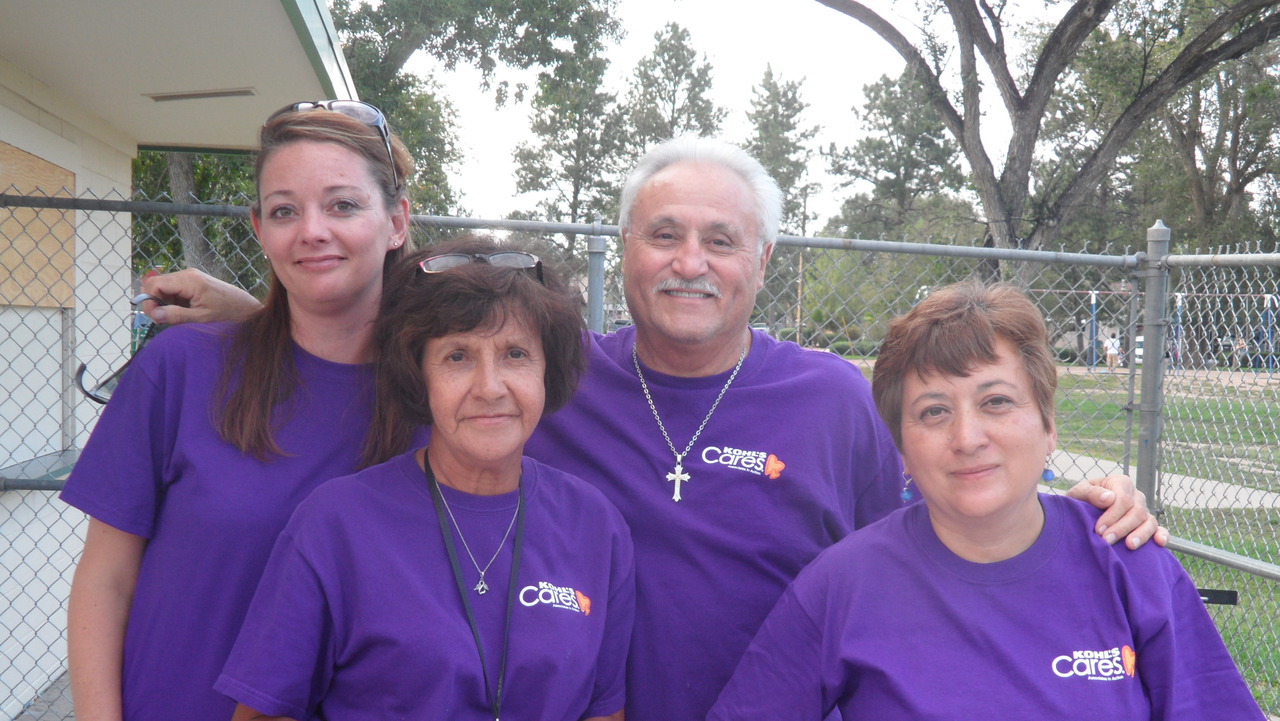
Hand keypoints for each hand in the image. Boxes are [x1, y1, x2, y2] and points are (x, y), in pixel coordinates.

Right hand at [139, 269, 261, 324]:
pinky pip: (172, 288)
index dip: (149, 300)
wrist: (244, 305)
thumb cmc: (225, 311)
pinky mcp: (191, 280)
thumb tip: (155, 314)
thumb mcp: (200, 317)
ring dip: (164, 302)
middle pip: (156, 284)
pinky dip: (172, 300)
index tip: (155, 317)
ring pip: (163, 287)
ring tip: (178, 315)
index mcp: (188, 280)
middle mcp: (186, 274)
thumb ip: (177, 315)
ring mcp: (189, 276)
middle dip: (155, 302)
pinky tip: (183, 309)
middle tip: (164, 318)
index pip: (154, 284)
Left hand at [1065, 475, 1169, 548]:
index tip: (1099, 529)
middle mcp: (1136, 496)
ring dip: (1141, 534)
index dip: (1112, 515)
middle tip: (1106, 540)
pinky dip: (1162, 535)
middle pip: (1137, 512)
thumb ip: (1091, 493)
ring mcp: (1144, 510)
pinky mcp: (1148, 525)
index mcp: (1121, 483)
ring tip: (1129, 546)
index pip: (1123, 499)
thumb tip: (1109, 498)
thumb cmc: (1080, 501)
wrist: (1081, 513)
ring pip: (1150, 521)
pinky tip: (1160, 543)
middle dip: (1122, 528)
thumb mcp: (1079, 493)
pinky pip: (1160, 529)